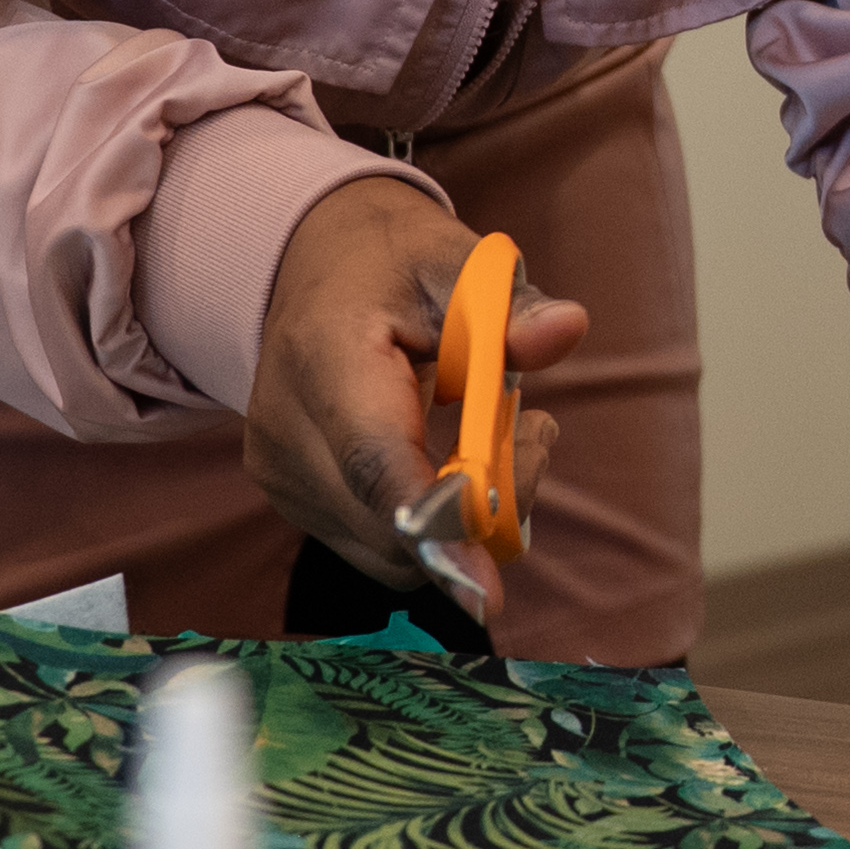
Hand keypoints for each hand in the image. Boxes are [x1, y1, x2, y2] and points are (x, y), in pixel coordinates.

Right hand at [242, 181, 585, 574]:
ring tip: (500, 435)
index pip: (373, 462)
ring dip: (462, 522)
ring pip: (390, 551)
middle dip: (483, 507)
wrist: (314, 266)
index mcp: (324, 356)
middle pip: (390, 525)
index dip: (435, 524)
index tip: (486, 585)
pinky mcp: (293, 500)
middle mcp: (285, 428)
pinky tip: (455, 461)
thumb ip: (513, 304)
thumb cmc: (395, 265)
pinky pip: (378, 545)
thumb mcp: (460, 263)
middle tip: (536, 433)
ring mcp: (281, 474)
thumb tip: (567, 330)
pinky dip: (432, 524)